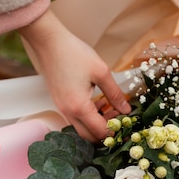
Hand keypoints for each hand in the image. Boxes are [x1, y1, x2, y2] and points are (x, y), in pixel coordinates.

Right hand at [19, 10, 130, 141]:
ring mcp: (62, 108)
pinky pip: (76, 118)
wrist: (49, 42)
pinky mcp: (60, 102)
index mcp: (79, 107)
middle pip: (89, 136)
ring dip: (98, 124)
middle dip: (107, 132)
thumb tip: (126, 110)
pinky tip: (100, 102)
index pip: (100, 132)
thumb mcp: (101, 72)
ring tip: (112, 109)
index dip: (117, 132)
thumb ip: (115, 94)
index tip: (128, 126)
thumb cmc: (74, 54)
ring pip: (82, 128)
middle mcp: (68, 112)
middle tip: (120, 119)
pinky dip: (89, 116)